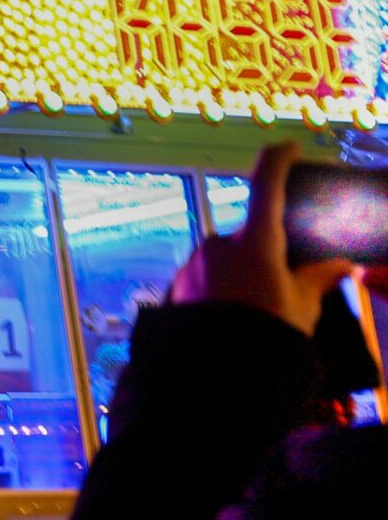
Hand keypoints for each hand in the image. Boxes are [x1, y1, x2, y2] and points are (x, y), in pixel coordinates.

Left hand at [170, 143, 354, 335]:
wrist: (217, 372)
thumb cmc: (268, 334)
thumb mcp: (303, 306)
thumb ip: (319, 278)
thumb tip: (342, 264)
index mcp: (255, 240)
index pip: (266, 184)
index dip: (277, 160)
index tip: (287, 147)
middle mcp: (218, 243)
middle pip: (247, 236)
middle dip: (263, 255)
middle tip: (279, 288)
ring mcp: (194, 263)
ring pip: (224, 259)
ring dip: (239, 275)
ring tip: (255, 312)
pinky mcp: (177, 285)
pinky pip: (205, 279)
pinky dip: (219, 290)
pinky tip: (229, 317)